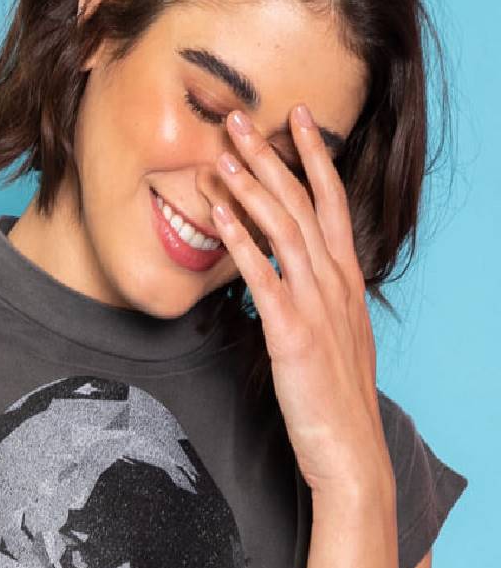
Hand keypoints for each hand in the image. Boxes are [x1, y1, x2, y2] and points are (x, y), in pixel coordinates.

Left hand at [198, 104, 391, 497]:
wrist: (348, 450)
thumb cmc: (333, 400)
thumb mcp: (330, 338)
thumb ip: (313, 302)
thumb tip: (288, 281)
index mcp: (346, 281)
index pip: (332, 203)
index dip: (315, 158)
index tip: (298, 118)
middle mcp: (336, 284)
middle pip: (304, 204)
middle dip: (272, 156)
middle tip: (241, 117)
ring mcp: (317, 307)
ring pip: (284, 231)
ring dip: (251, 188)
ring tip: (222, 153)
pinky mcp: (293, 335)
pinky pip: (264, 278)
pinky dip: (241, 243)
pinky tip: (218, 218)